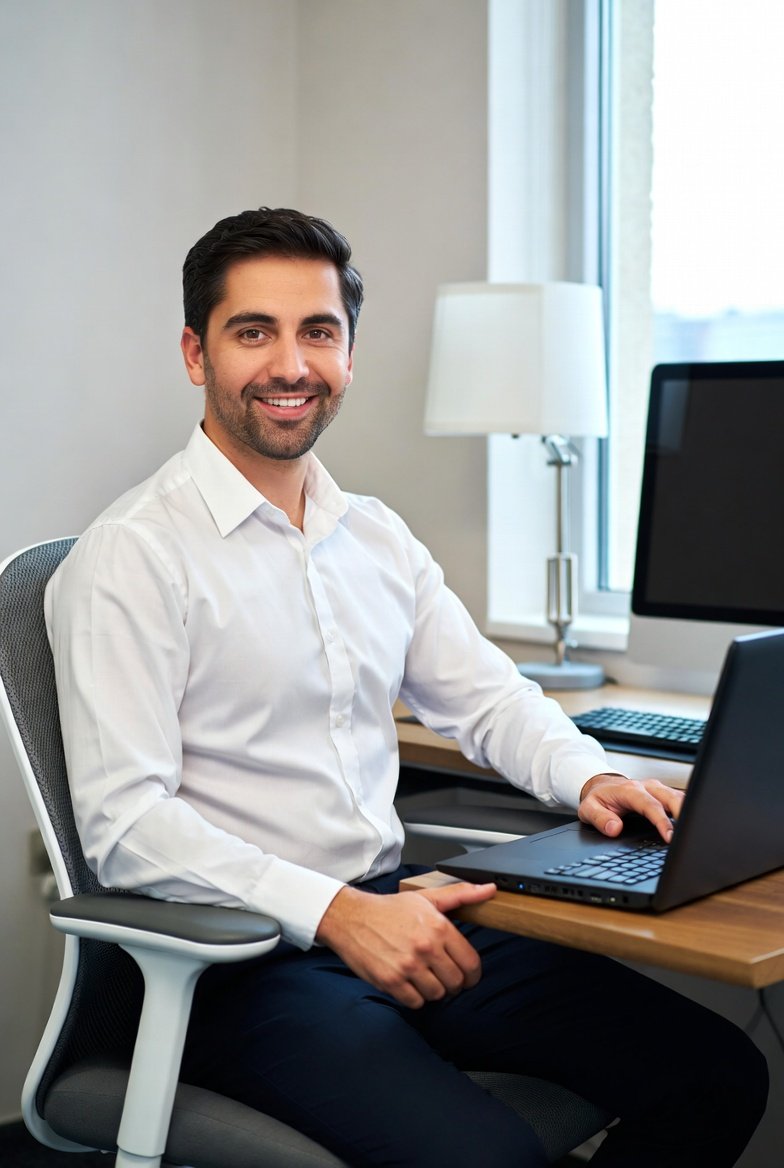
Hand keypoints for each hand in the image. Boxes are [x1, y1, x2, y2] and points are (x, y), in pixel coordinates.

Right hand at [315, 880, 495, 1008]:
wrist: (352, 918)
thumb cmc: (390, 909)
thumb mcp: (427, 898)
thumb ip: (461, 895)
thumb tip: (489, 888)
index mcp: (439, 927)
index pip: (471, 963)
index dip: (472, 973)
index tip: (465, 974)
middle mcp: (426, 947)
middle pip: (456, 983)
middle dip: (452, 982)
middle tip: (441, 974)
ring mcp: (408, 966)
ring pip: (437, 995)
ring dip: (433, 990)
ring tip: (423, 976)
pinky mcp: (391, 981)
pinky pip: (416, 1002)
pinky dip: (414, 997)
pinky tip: (408, 982)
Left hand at [578, 772, 683, 840]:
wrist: (601, 786)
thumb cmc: (598, 798)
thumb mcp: (589, 809)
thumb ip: (600, 819)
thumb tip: (614, 828)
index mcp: (630, 791)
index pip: (650, 805)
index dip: (662, 821)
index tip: (670, 837)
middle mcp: (647, 787)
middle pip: (671, 797)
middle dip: (684, 813)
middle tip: (690, 833)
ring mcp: (657, 789)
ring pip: (679, 796)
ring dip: (689, 811)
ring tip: (695, 830)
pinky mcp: (662, 793)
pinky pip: (679, 799)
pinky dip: (688, 810)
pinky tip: (692, 824)